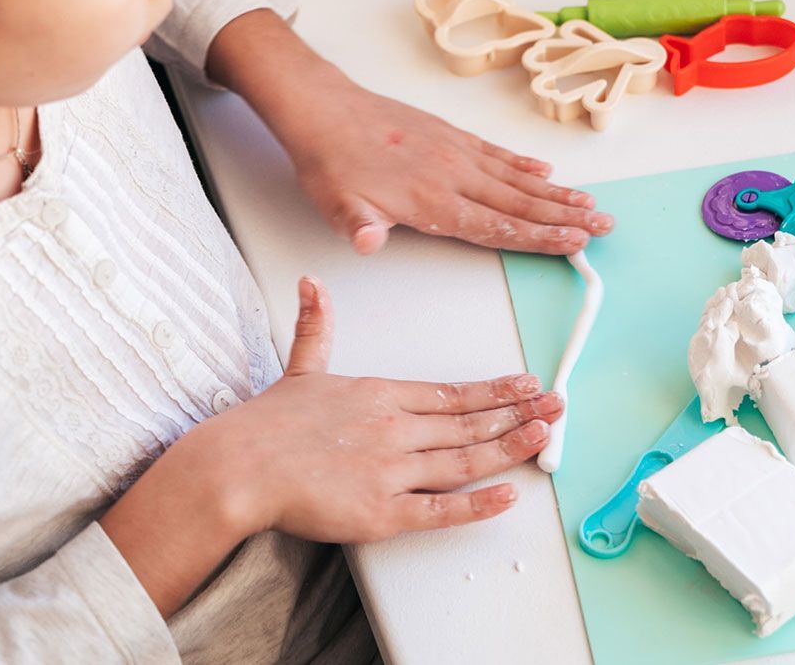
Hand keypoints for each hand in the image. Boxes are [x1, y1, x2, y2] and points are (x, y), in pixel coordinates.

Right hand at [199, 277, 562, 543]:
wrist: (238, 467)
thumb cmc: (265, 426)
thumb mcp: (299, 368)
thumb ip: (316, 328)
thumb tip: (312, 283)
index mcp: (381, 395)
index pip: (451, 391)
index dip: (493, 389)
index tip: (525, 383)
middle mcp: (395, 429)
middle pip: (468, 422)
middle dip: (517, 413)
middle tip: (556, 405)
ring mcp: (391, 471)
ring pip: (464, 458)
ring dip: (509, 445)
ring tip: (544, 435)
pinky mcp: (382, 512)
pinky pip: (440, 509)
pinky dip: (478, 504)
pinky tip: (509, 495)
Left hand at [281, 79, 614, 255]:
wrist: (324, 109)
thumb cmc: (330, 162)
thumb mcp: (335, 204)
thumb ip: (358, 226)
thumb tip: (368, 243)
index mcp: (432, 200)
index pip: (496, 225)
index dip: (538, 237)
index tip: (574, 243)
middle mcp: (453, 175)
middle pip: (520, 201)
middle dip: (565, 217)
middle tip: (604, 226)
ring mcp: (455, 152)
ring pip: (516, 177)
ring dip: (556, 193)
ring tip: (590, 204)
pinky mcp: (450, 136)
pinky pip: (497, 154)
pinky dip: (525, 165)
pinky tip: (546, 172)